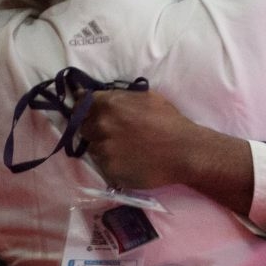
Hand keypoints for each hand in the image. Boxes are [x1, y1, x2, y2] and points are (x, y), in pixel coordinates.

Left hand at [79, 89, 203, 189]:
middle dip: (94, 128)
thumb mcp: (145, 97)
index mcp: (108, 104)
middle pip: (84, 126)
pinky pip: (103, 164)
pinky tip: (128, 160)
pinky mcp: (109, 170)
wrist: (184, 151)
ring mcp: (103, 149)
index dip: (85, 108)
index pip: (82, 103)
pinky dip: (112, 163)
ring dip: (103, 146)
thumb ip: (119, 96)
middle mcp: (101, 125)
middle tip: (112, 133)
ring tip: (123, 149)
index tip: (89, 112)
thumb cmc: (169, 120)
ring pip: (93, 147)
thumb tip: (99, 96)